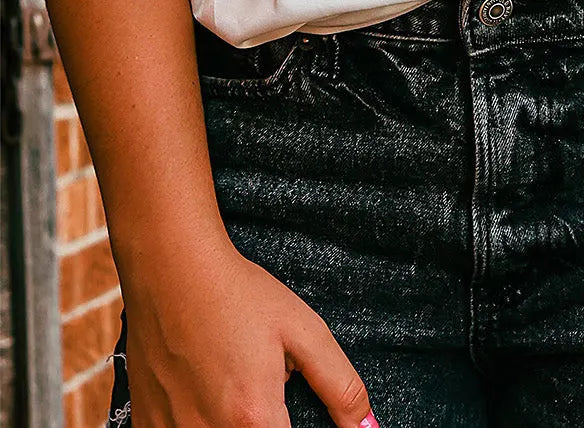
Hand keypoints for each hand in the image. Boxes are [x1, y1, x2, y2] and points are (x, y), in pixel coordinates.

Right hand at [119, 233, 376, 427]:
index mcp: (254, 418)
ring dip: (232, 424)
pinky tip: (203, 395)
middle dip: (266, 426)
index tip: (290, 415)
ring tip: (234, 389)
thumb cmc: (238, 295)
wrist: (171, 269)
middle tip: (263, 394)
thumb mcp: (302, 330)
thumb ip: (339, 385)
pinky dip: (198, 423)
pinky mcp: (147, 426)